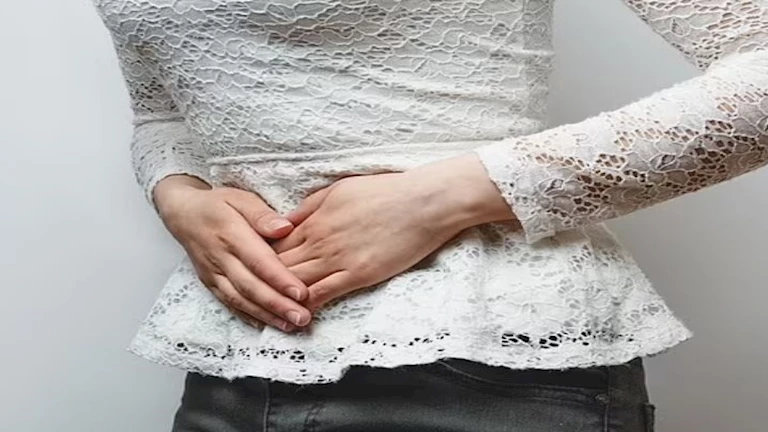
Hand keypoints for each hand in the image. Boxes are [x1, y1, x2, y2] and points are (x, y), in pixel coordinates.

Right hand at [153, 175, 312, 331]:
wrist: (182, 214)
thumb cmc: (217, 204)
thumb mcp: (241, 198)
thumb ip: (262, 214)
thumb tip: (285, 228)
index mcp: (231, 234)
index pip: (259, 261)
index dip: (280, 279)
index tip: (302, 292)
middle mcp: (220, 257)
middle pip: (251, 287)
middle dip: (278, 305)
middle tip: (302, 318)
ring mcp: (213, 273)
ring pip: (240, 300)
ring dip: (266, 315)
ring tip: (291, 325)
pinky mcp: (210, 283)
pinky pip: (229, 303)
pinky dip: (248, 316)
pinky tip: (266, 324)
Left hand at [271, 153, 514, 311]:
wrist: (423, 201)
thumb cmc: (386, 190)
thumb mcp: (339, 188)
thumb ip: (310, 206)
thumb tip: (286, 220)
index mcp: (314, 218)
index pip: (274, 243)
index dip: (258, 257)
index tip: (248, 268)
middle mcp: (320, 240)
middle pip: (279, 266)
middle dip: (262, 281)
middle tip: (247, 297)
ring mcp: (338, 258)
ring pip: (296, 283)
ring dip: (279, 300)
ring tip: (263, 315)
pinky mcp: (358, 274)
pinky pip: (324, 294)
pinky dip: (306, 307)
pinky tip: (296, 318)